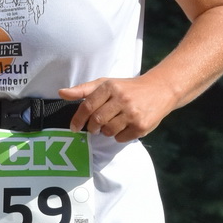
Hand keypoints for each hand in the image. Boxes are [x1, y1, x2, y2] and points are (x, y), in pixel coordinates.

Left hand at [59, 75, 177, 141]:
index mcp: (110, 87)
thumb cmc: (127, 88)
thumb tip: (61, 93)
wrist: (161, 89)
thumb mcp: (106, 84)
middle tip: (95, 126)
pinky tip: (126, 126)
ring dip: (107, 131)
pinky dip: (119, 135)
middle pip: (96, 121)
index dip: (78, 119)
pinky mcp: (141, 126)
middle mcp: (122, 99)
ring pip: (108, 131)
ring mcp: (132, 113)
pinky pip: (120, 138)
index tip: (74, 128)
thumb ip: (83, 90)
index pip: (87, 106)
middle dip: (93, 127)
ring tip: (114, 122)